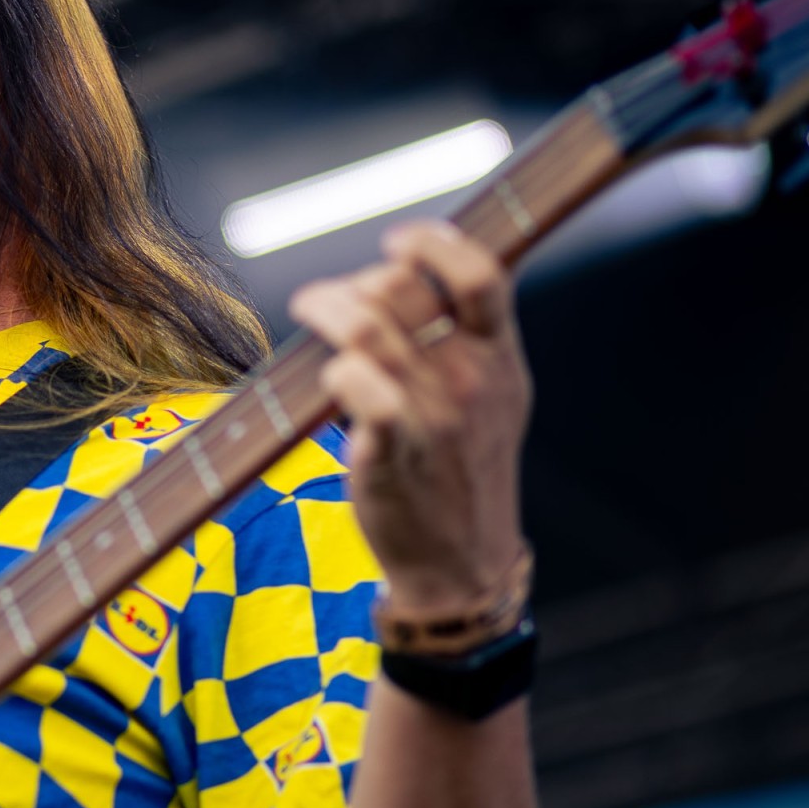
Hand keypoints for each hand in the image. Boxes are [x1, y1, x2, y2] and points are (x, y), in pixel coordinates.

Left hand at [288, 220, 530, 618]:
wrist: (461, 564)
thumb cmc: (460, 471)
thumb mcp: (489, 398)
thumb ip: (465, 339)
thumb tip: (403, 278)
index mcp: (500, 359)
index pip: (480, 274)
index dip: (433, 243)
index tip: (396, 242)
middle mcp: (471, 381)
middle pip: (402, 290)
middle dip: (356, 283)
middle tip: (328, 298)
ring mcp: (433, 418)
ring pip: (365, 329)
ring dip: (323, 308)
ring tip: (308, 310)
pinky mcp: (390, 454)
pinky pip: (356, 386)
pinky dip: (334, 371)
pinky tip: (327, 379)